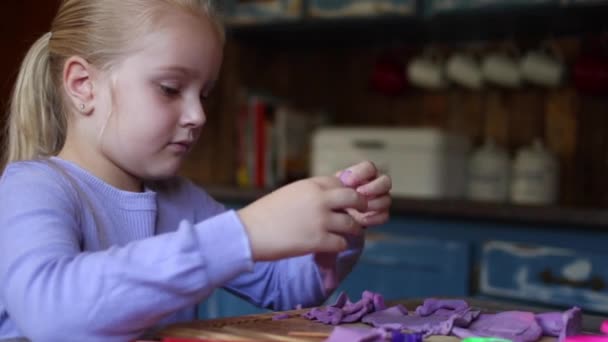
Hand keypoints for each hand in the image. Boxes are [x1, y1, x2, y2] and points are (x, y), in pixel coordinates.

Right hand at [237, 176, 367, 261]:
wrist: (247, 232)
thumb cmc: (265, 214)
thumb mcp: (290, 193)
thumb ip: (311, 193)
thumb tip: (328, 198)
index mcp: (311, 185)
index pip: (341, 184)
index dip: (346, 193)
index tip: (346, 203)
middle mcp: (319, 199)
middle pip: (354, 199)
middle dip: (360, 207)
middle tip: (359, 214)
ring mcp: (320, 220)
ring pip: (351, 224)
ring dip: (351, 230)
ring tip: (346, 234)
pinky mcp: (317, 241)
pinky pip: (341, 243)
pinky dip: (338, 246)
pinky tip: (331, 246)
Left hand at [337, 161, 391, 226]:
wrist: (335, 214)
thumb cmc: (335, 198)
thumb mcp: (334, 189)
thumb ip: (340, 183)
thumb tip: (344, 181)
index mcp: (365, 174)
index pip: (369, 167)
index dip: (361, 173)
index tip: (347, 182)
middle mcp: (376, 184)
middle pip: (385, 181)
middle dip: (374, 187)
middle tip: (359, 193)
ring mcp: (381, 199)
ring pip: (386, 199)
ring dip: (373, 204)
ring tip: (358, 209)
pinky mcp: (381, 214)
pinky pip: (384, 215)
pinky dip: (374, 218)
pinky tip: (362, 220)